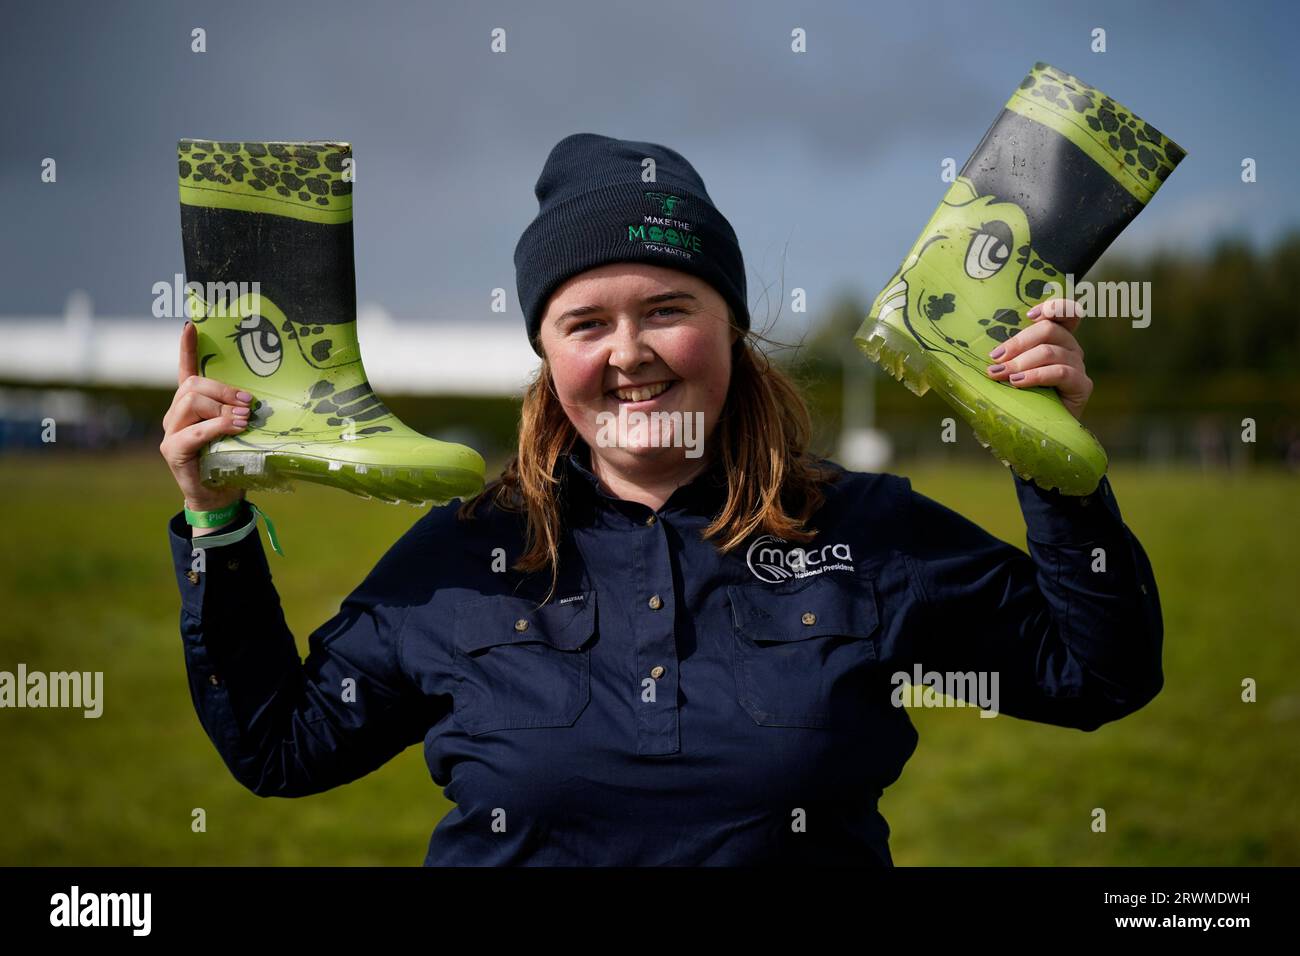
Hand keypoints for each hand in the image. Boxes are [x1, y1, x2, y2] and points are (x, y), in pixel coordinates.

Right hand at [158, 321, 252, 510]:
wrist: (219, 497)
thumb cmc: (232, 461)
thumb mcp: (239, 431)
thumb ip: (240, 413)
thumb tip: (259, 399)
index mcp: (191, 406)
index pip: (186, 371)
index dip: (187, 348)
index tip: (191, 325)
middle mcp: (175, 414)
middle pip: (193, 386)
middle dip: (224, 390)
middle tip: (249, 403)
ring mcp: (171, 431)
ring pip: (192, 402)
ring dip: (222, 408)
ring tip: (244, 419)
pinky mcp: (173, 449)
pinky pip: (194, 430)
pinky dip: (217, 427)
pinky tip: (234, 428)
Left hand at [985, 297, 1091, 421]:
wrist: (1036, 429)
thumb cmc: (1021, 395)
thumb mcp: (1013, 370)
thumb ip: (1009, 354)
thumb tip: (989, 352)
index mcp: (1058, 338)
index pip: (1064, 312)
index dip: (1051, 307)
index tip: (1028, 316)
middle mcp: (1071, 348)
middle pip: (1049, 330)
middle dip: (1018, 343)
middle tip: (996, 359)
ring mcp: (1079, 366)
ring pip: (1051, 352)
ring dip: (1021, 363)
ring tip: (1001, 375)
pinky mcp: (1082, 386)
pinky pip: (1060, 373)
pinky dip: (1035, 376)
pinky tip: (1017, 383)